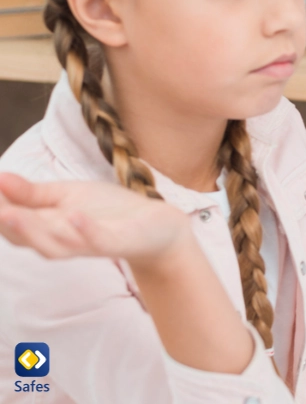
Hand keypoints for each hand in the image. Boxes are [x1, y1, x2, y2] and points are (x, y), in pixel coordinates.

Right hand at [0, 173, 190, 270]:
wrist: (157, 227)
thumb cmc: (108, 212)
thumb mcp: (67, 196)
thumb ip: (32, 193)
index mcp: (46, 228)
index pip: (11, 222)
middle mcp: (62, 240)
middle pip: (25, 236)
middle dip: (4, 222)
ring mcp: (90, 243)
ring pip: (54, 245)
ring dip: (31, 230)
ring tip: (10, 213)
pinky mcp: (118, 242)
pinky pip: (98, 241)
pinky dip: (84, 231)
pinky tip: (73, 216)